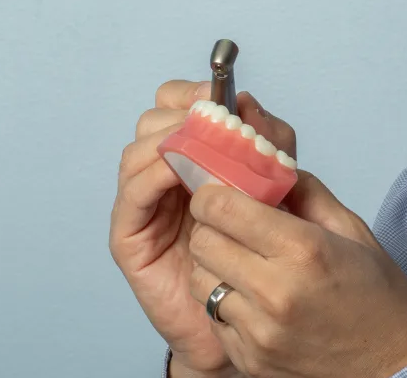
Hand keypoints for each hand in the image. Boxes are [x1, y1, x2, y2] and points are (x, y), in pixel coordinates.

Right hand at [110, 80, 297, 377]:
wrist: (249, 313)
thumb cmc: (260, 248)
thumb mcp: (276, 182)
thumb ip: (268, 142)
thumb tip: (250, 102)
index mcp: (193, 154)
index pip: (175, 103)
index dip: (194, 92)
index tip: (220, 94)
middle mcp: (161, 173)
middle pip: (153, 120)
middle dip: (182, 113)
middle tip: (213, 121)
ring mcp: (143, 203)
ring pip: (139, 150)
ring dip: (172, 140)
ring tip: (204, 147)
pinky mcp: (130, 235)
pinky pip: (133, 192)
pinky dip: (155, 172)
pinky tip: (181, 171)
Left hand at [186, 172, 406, 377]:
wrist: (394, 366)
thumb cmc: (380, 298)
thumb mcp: (354, 231)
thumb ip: (308, 194)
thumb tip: (270, 169)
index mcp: (304, 249)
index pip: (222, 208)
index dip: (214, 194)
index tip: (222, 193)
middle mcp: (275, 291)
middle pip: (202, 242)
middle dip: (213, 227)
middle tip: (234, 227)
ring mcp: (258, 331)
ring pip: (199, 281)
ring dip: (214, 267)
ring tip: (244, 265)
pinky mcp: (250, 359)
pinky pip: (213, 318)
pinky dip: (226, 303)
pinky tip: (255, 301)